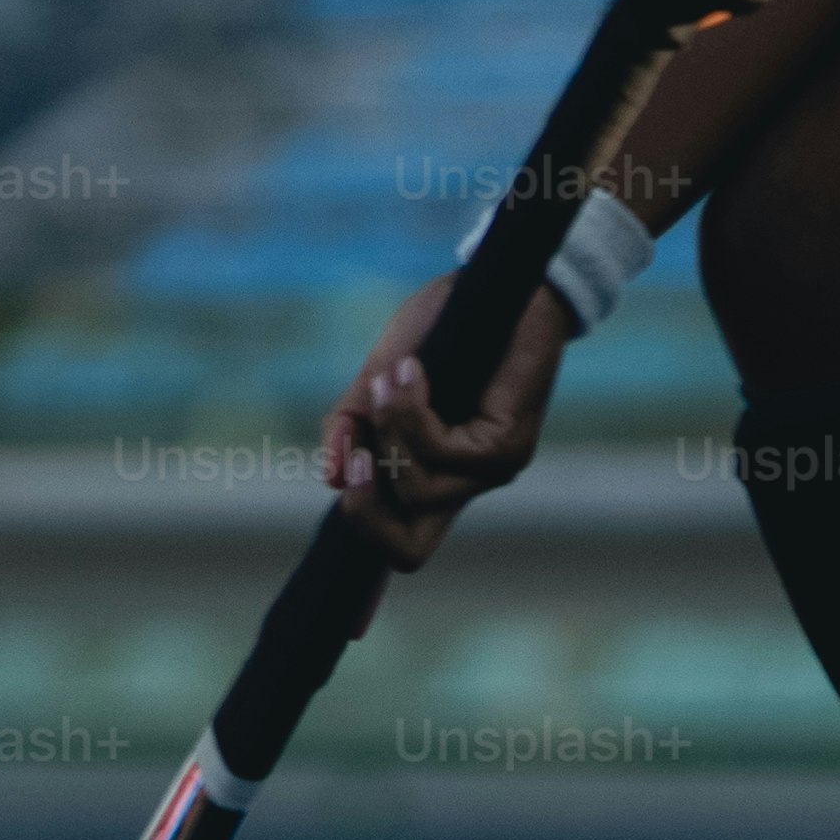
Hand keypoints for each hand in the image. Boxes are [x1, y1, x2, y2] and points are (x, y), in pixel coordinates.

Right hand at [320, 268, 576, 571]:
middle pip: (409, 551)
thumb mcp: (378, 379)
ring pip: (417, 490)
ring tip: (391, 377)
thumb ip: (351, 426)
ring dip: (390, 430)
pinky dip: (412, 410)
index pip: (403, 546)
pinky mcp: (507, 447)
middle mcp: (464, 486)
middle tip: (359, 452)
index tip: (349, 516)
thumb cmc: (441, 331)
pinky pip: (440, 451)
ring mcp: (489, 472)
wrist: (498, 289)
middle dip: (366, 509)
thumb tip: (332, 478)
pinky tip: (412, 371)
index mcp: (433, 478)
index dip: (366, 547)